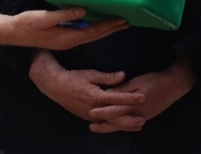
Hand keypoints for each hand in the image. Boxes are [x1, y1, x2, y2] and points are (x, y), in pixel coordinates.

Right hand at [0, 8, 127, 49]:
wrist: (14, 34)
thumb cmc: (27, 24)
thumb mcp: (44, 18)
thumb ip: (64, 15)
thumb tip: (83, 11)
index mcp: (68, 37)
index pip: (94, 31)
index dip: (109, 26)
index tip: (122, 20)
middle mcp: (70, 41)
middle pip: (96, 35)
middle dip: (112, 29)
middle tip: (127, 22)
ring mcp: (66, 41)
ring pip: (91, 35)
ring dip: (105, 30)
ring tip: (117, 24)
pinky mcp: (62, 38)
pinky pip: (83, 34)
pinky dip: (94, 29)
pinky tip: (96, 24)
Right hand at [29, 51, 144, 127]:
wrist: (56, 87)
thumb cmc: (74, 78)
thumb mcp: (91, 74)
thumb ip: (108, 77)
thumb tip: (123, 75)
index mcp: (96, 97)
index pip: (118, 98)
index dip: (131, 98)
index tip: (143, 97)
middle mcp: (94, 109)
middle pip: (116, 117)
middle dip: (130, 119)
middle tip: (144, 119)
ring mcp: (90, 115)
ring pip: (110, 123)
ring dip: (124, 125)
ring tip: (137, 125)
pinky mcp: (88, 117)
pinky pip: (104, 123)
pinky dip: (114, 124)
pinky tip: (122, 125)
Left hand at [87, 59, 194, 132]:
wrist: (173, 86)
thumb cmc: (154, 81)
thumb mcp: (137, 82)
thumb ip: (123, 89)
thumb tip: (108, 94)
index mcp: (134, 104)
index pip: (115, 109)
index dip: (102, 111)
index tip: (91, 112)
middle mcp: (138, 114)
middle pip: (117, 122)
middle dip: (104, 124)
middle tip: (91, 126)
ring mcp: (143, 117)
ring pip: (123, 125)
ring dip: (110, 127)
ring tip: (99, 128)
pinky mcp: (146, 117)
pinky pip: (131, 125)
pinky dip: (122, 127)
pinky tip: (116, 127)